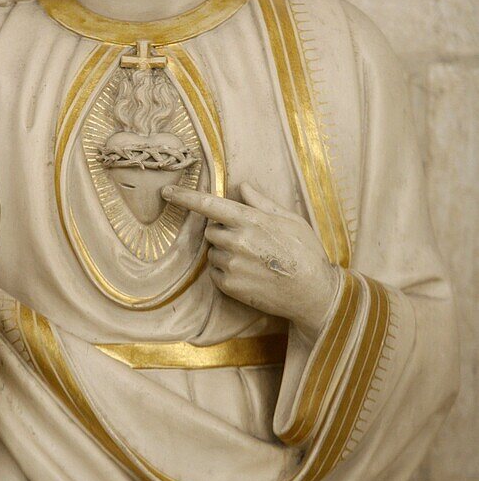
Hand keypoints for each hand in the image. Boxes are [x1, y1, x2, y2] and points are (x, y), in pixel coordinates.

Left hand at [162, 181, 339, 339]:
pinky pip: (215, 272)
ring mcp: (231, 265)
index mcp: (250, 220)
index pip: (208, 204)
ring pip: (213, 252)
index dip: (184, 197)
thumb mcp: (290, 220)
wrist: (313, 293)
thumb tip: (242, 186)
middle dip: (222, 231)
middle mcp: (236, 241)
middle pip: (210, 230)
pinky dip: (226, 271)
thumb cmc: (305, 252)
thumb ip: (261, 202)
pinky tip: (250, 274)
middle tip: (248, 240)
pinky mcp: (229, 286)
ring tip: (254, 260)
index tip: (166, 192)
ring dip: (225, 252)